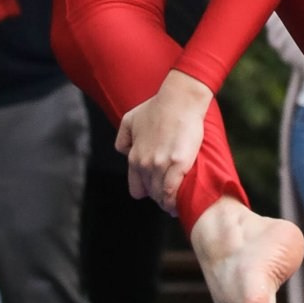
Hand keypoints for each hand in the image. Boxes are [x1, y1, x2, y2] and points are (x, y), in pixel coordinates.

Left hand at [116, 69, 213, 212]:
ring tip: (177, 201)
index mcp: (134, 157)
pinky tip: (180, 202)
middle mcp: (144, 164)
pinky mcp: (178, 164)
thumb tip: (126, 152)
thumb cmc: (157, 107)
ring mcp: (161, 165)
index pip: (137, 189)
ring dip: (168, 200)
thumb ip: (123, 139)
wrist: (179, 100)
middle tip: (170, 193)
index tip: (156, 188)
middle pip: (151, 193)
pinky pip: (172, 192)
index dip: (147, 190)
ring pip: (161, 195)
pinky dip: (175, 200)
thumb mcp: (130, 119)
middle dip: (159, 195)